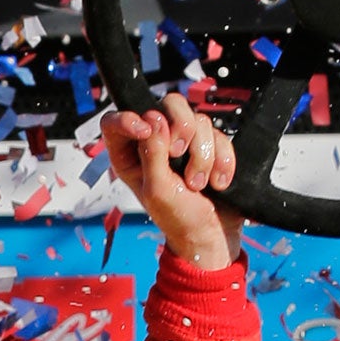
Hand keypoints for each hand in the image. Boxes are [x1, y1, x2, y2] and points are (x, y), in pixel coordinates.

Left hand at [101, 94, 241, 270]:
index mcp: (129, 154)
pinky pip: (221, 136)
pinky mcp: (210, 146)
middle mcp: (156, 143)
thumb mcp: (157, 190)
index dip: (130, 117)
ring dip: (203, 155)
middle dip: (181, 128)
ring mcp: (185, 142)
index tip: (146, 130)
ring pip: (199, 121)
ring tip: (198, 184)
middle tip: (179, 155)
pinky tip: (217, 183)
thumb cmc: (177, 217)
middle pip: (169, 105)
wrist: (211, 234)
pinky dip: (222, 160)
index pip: (117, 120)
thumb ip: (152, 154)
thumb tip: (152, 119)